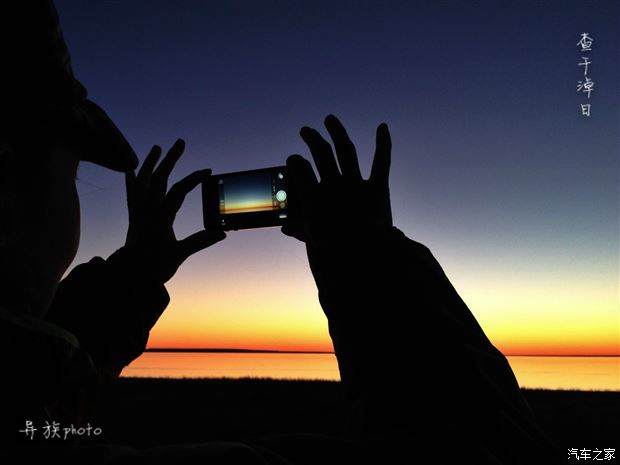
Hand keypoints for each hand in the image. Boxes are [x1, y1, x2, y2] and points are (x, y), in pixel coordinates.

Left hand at [124, 139, 225, 282]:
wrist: (128, 278)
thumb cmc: (153, 268)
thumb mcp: (179, 256)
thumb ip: (199, 242)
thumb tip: (221, 232)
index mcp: (160, 218)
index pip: (179, 191)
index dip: (194, 179)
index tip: (207, 172)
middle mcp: (146, 211)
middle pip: (158, 178)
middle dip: (170, 158)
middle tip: (180, 142)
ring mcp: (138, 212)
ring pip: (142, 181)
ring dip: (150, 163)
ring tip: (157, 148)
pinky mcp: (133, 217)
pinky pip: (130, 194)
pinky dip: (130, 180)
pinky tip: (130, 169)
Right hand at [282, 114, 392, 247]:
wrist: (368, 256)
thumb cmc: (337, 250)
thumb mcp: (314, 240)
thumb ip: (300, 230)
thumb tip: (285, 228)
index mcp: (315, 196)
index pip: (300, 169)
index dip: (294, 161)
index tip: (293, 158)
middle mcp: (335, 184)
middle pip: (321, 152)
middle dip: (311, 138)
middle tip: (306, 131)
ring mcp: (357, 184)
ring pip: (345, 149)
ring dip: (337, 131)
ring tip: (330, 120)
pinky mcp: (378, 188)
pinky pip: (381, 161)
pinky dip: (383, 144)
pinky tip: (383, 127)